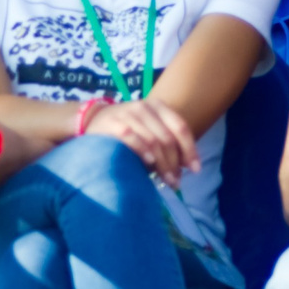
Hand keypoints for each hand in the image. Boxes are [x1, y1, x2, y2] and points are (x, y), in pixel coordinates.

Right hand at [85, 97, 201, 179]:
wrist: (93, 119)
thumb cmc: (127, 128)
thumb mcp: (149, 129)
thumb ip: (166, 143)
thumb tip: (185, 168)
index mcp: (159, 107)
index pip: (181, 127)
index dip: (190, 149)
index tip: (196, 169)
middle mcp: (145, 107)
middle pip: (168, 137)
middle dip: (175, 163)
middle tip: (177, 182)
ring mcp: (128, 114)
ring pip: (153, 140)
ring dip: (162, 163)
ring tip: (166, 181)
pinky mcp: (113, 123)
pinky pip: (132, 138)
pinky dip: (143, 151)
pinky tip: (149, 164)